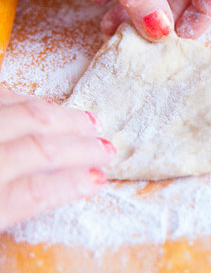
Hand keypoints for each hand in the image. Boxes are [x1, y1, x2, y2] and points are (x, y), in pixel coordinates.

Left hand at [0, 88, 114, 229]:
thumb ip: (14, 207)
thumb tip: (70, 186)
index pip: (33, 194)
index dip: (70, 185)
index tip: (98, 180)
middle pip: (37, 149)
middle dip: (79, 148)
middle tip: (107, 148)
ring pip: (24, 115)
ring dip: (63, 118)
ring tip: (89, 122)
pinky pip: (1, 96)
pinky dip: (28, 99)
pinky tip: (45, 105)